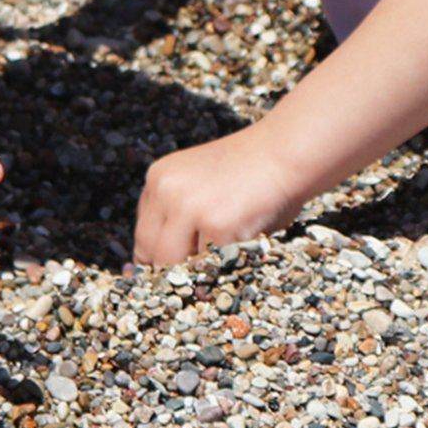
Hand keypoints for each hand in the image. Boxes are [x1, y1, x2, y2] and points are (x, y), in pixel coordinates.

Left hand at [134, 124, 308, 265]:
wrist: (284, 152)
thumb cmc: (249, 171)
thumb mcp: (198, 183)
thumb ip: (178, 215)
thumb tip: (159, 267)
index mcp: (159, 178)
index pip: (144, 233)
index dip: (157, 257)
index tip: (170, 272)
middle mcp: (166, 190)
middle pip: (151, 252)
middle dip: (172, 269)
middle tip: (195, 276)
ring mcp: (189, 208)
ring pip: (177, 264)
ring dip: (200, 267)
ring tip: (227, 246)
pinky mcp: (216, 226)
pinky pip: (212, 263)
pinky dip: (226, 262)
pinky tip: (244, 238)